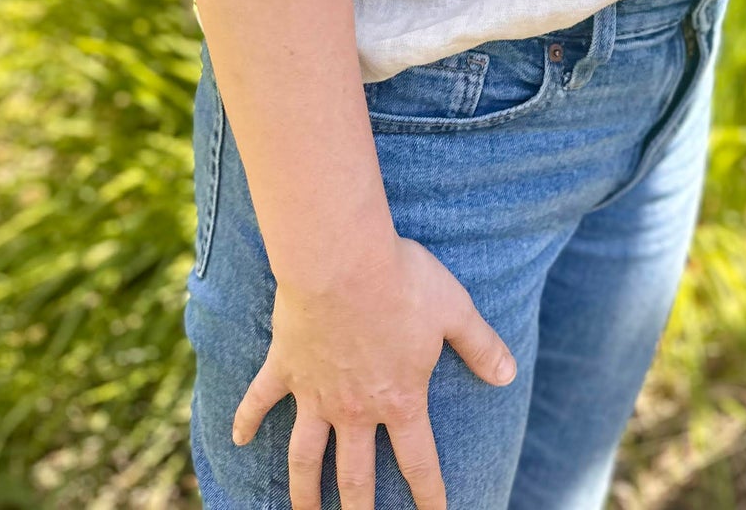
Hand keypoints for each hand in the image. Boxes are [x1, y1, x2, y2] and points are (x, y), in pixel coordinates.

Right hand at [232, 231, 518, 509]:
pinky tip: (236, 440)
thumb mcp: (455, 309)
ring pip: (305, 457)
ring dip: (304, 492)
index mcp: (400, 400)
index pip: (418, 463)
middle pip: (355, 477)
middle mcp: (355, 409)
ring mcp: (315, 392)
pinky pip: (260, 401)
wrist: (341, 260)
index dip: (428, 496)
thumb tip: (509, 375)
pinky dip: (247, 421)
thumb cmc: (401, 281)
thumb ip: (480, 345)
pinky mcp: (285, 367)